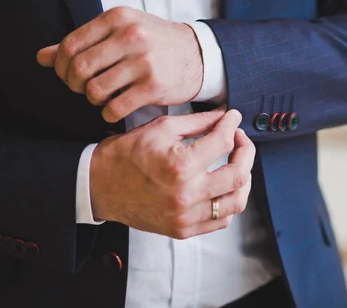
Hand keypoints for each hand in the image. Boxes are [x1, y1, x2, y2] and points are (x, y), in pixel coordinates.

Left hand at [36, 6, 203, 122]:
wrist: (199, 54)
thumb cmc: (156, 42)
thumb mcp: (122, 31)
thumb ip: (83, 41)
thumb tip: (41, 57)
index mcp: (118, 18)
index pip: (70, 45)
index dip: (61, 66)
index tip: (67, 74)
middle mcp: (131, 36)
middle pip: (80, 68)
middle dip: (74, 84)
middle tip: (83, 88)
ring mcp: (144, 62)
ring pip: (95, 90)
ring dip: (93, 99)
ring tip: (102, 97)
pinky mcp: (154, 86)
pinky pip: (116, 107)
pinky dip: (109, 113)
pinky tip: (115, 108)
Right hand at [90, 109, 254, 239]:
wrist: (100, 186)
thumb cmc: (127, 154)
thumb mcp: (161, 128)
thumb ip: (198, 122)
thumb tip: (225, 116)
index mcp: (180, 166)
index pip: (223, 142)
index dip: (232, 125)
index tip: (233, 119)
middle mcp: (186, 195)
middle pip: (239, 174)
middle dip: (247, 152)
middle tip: (240, 140)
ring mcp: (186, 216)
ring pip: (236, 202)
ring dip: (243, 180)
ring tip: (237, 165)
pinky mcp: (183, 230)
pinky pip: (221, 221)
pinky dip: (229, 203)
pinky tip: (224, 187)